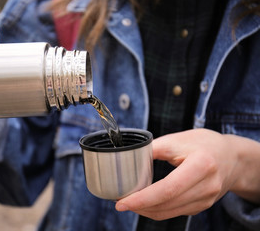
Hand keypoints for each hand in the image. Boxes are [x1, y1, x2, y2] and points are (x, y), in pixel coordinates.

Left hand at [115, 128, 259, 219]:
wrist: (232, 157)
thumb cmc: (204, 144)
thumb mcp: (180, 139)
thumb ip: (154, 148)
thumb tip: (129, 156)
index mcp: (201, 165)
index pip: (168, 189)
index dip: (143, 198)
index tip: (122, 201)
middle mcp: (207, 186)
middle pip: (167, 204)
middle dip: (139, 206)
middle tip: (119, 202)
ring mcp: (206, 199)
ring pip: (169, 213)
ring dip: (146, 211)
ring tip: (128, 203)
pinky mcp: (202, 206)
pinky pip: (175, 213)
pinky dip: (157, 210)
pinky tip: (145, 203)